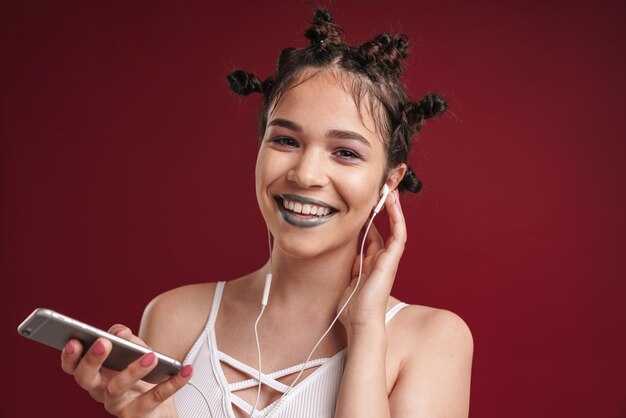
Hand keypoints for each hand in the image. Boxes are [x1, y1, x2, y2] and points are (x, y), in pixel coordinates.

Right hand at [61, 324, 191, 417]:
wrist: (159, 411)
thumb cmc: (143, 378)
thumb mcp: (136, 354)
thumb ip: (128, 340)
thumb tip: (120, 332)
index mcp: (97, 374)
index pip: (74, 366)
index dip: (70, 356)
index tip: (74, 340)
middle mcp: (101, 391)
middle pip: (86, 378)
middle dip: (92, 360)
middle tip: (104, 343)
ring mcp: (118, 405)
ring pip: (117, 388)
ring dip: (133, 370)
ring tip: (151, 357)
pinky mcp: (139, 414)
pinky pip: (155, 397)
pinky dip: (173, 382)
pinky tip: (185, 370)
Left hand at [338, 189, 406, 331]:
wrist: (359, 321)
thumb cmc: (351, 306)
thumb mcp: (344, 277)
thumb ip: (347, 262)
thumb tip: (343, 247)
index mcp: (370, 261)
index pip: (371, 232)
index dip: (368, 216)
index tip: (364, 201)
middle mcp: (381, 257)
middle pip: (384, 225)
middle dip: (382, 206)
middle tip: (380, 187)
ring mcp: (388, 258)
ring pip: (394, 225)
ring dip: (392, 206)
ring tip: (389, 188)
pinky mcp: (391, 260)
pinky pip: (398, 234)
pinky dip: (396, 217)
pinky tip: (392, 202)